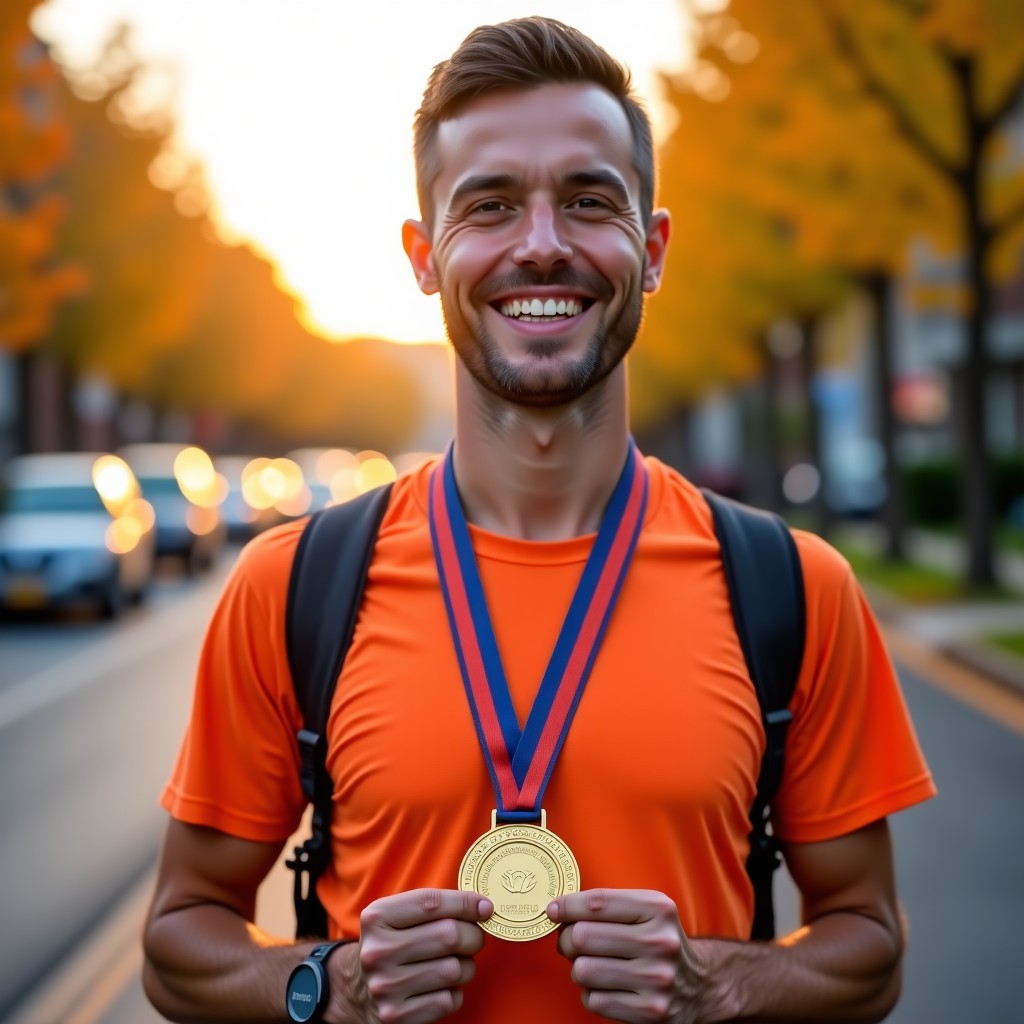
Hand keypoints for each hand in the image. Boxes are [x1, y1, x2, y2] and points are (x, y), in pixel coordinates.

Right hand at [335, 888, 491, 1023]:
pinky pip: (448, 1000)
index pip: (432, 903)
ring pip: (454, 969)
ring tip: (455, 964)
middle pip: (449, 935)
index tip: (486, 908)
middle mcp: (377, 951)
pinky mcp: (396, 1016)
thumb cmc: (394, 945)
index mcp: (377, 917)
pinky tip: (441, 987)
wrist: (359, 991)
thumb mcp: (399, 917)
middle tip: (474, 938)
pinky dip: (454, 993)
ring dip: (466, 966)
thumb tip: (483, 908)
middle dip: (473, 936)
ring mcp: (385, 986)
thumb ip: (435, 908)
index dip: (465, 903)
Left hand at [547, 888, 708, 1023]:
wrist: (699, 986)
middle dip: (567, 940)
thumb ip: (606, 906)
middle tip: (571, 942)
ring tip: (592, 966)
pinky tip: (607, 988)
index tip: (553, 910)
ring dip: (579, 969)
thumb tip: (556, 910)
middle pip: (583, 936)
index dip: (566, 906)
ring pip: (584, 970)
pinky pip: (594, 1001)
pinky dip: (592, 995)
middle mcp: (660, 942)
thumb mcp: (645, 911)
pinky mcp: (650, 1012)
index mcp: (658, 909)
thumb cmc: (657, 942)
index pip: (597, 902)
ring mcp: (656, 979)